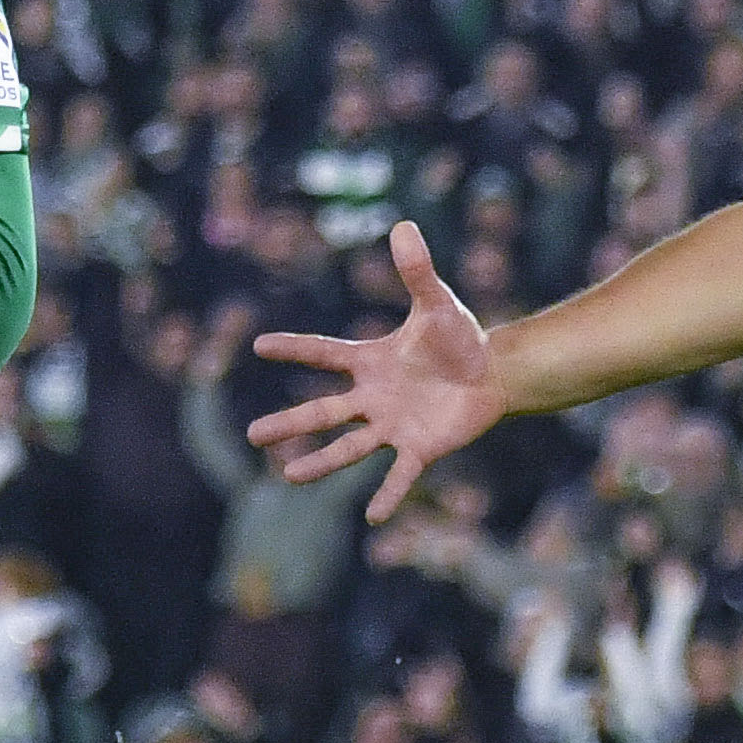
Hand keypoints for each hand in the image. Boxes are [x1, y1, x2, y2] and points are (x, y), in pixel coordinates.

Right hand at [246, 221, 502, 523]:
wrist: (490, 373)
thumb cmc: (458, 337)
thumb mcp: (437, 303)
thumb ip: (417, 270)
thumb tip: (403, 224)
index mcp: (371, 361)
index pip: (325, 354)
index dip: (295, 349)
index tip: (259, 345)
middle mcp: (373, 397)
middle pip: (325, 411)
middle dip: (290, 424)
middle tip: (252, 436)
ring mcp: (393, 425)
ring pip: (350, 448)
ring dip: (321, 462)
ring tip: (289, 476)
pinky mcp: (420, 448)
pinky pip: (400, 475)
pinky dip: (389, 495)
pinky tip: (373, 518)